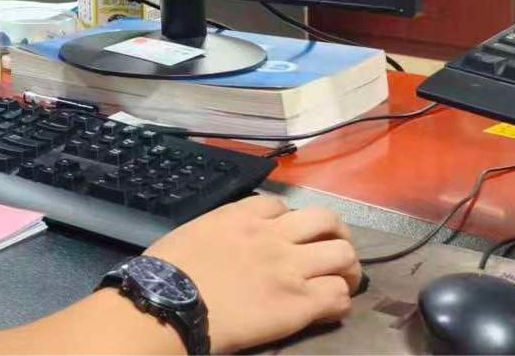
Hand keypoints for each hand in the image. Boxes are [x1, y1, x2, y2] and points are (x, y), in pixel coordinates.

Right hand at [146, 195, 360, 352]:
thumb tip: (229, 243)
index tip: (286, 238)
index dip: (289, 221)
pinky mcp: (299, 303)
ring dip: (347, 268)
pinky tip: (328, 310)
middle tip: (330, 252)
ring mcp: (290, 268)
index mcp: (242, 216)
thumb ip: (220, 230)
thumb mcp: (193, 232)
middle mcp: (273, 236)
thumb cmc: (167, 272)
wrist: (168, 304)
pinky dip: (339, 301)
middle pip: (326, 221)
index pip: (282, 205)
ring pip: (344, 255)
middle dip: (334, 235)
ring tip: (342, 281)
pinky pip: (339, 296)